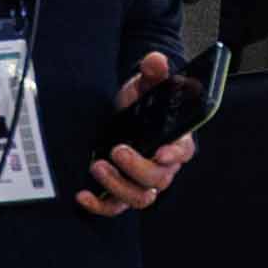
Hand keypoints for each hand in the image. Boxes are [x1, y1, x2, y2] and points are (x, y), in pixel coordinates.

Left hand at [82, 55, 196, 215]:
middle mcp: (163, 166)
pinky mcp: (122, 190)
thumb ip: (154, 72)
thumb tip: (156, 60)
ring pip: (139, 197)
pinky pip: (115, 207)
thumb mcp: (147, 83)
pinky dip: (100, 206)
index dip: (174, 155)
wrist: (127, 112)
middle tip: (116, 150)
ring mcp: (143, 181)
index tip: (160, 151)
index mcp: (177, 141)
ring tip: (97, 167)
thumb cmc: (143, 100)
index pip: (183, 153)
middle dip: (137, 168)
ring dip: (118, 186)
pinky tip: (84, 196)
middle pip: (158, 179)